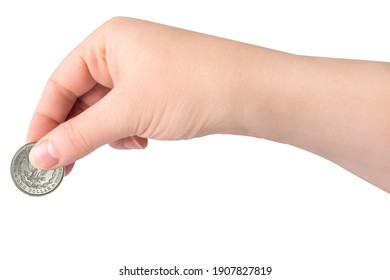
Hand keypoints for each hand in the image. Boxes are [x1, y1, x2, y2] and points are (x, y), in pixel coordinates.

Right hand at [27, 17, 263, 173]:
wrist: (248, 92)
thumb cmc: (193, 84)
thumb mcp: (127, 111)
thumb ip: (80, 135)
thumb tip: (42, 155)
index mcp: (108, 42)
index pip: (60, 84)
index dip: (44, 120)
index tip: (34, 154)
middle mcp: (124, 54)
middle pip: (82, 100)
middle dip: (77, 134)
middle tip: (64, 167)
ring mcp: (144, 74)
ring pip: (107, 113)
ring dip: (109, 134)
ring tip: (131, 142)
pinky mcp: (160, 93)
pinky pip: (130, 117)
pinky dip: (130, 133)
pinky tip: (145, 140)